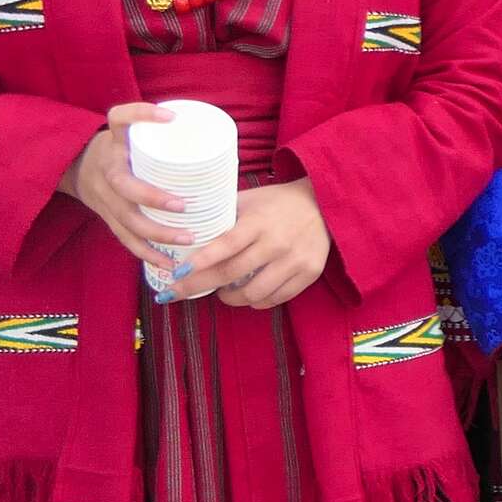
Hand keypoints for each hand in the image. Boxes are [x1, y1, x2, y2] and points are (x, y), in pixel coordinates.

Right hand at [61, 102, 196, 278]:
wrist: (76, 168)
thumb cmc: (121, 151)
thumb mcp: (132, 136)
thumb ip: (163, 139)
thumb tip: (221, 147)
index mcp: (115, 142)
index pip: (119, 119)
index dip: (141, 115)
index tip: (171, 116)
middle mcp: (107, 168)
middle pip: (124, 185)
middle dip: (152, 197)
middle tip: (183, 205)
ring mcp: (105, 196)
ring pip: (127, 218)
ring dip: (158, 233)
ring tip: (188, 238)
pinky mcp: (108, 218)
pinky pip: (126, 239)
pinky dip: (148, 253)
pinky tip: (169, 264)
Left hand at [171, 178, 331, 309]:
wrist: (323, 205)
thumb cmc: (277, 202)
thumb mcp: (249, 200)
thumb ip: (222, 215)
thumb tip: (186, 230)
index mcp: (259, 222)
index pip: (226, 245)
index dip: (201, 261)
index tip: (178, 272)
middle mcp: (277, 243)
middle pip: (232, 273)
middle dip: (199, 286)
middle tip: (178, 292)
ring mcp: (295, 261)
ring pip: (254, 293)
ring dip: (230, 298)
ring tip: (222, 293)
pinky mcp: (310, 273)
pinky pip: (276, 298)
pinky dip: (256, 301)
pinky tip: (248, 295)